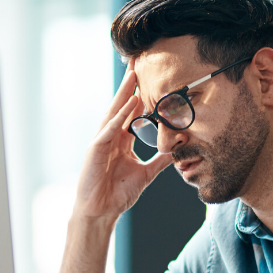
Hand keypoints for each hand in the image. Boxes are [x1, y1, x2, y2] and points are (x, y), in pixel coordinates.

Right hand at [73, 61, 172, 221]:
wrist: (101, 212)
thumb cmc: (117, 193)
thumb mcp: (146, 173)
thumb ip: (160, 161)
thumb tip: (177, 151)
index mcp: (121, 140)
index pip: (132, 112)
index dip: (140, 94)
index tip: (150, 76)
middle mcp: (110, 136)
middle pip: (122, 105)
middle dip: (130, 84)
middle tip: (138, 61)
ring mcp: (101, 141)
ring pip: (115, 112)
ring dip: (124, 92)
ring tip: (134, 73)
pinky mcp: (95, 150)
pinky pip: (109, 128)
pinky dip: (120, 115)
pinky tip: (130, 102)